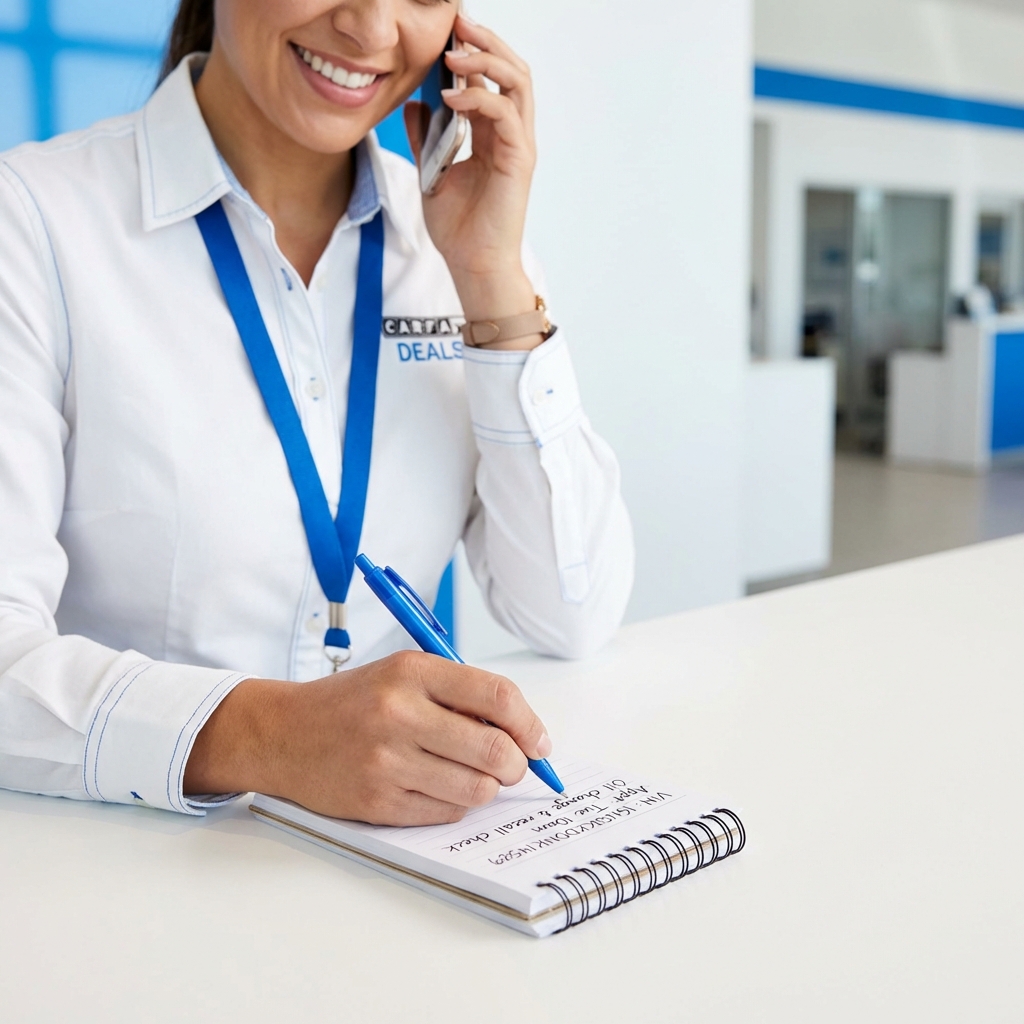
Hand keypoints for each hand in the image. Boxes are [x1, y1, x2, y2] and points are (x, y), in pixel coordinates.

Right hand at [183, 651, 552, 824]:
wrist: (282, 733)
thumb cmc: (353, 701)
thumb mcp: (404, 674)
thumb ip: (460, 695)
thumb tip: (524, 734)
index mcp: (412, 671)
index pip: (498, 697)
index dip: (531, 725)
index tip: (540, 742)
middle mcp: (400, 713)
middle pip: (495, 751)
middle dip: (518, 764)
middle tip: (514, 765)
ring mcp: (387, 761)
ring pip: (476, 789)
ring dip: (487, 787)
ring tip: (472, 775)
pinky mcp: (377, 802)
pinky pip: (446, 813)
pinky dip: (455, 804)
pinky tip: (438, 786)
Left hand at [404, 14, 541, 343]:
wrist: (473, 264)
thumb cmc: (459, 228)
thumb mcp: (431, 172)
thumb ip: (426, 137)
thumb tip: (415, 103)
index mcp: (492, 134)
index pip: (489, 77)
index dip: (470, 50)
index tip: (446, 31)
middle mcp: (510, 134)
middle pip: (511, 68)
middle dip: (485, 40)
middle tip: (458, 22)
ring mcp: (518, 145)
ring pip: (517, 81)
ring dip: (487, 59)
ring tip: (455, 52)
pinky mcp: (519, 159)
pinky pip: (504, 113)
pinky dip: (479, 97)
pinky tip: (451, 96)